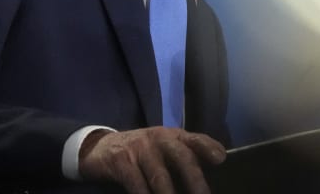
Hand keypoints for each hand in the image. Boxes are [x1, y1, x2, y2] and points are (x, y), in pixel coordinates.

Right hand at [78, 126, 225, 193]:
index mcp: (172, 135)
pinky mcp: (121, 161)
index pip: (194, 139)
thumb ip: (182, 155)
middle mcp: (158, 138)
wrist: (99, 146)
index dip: (208, 147)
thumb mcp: (161, 148)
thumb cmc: (140, 151)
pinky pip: (136, 183)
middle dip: (194, 179)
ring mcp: (139, 148)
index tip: (220, 159)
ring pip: (159, 175)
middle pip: (181, 157)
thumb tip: (206, 176)